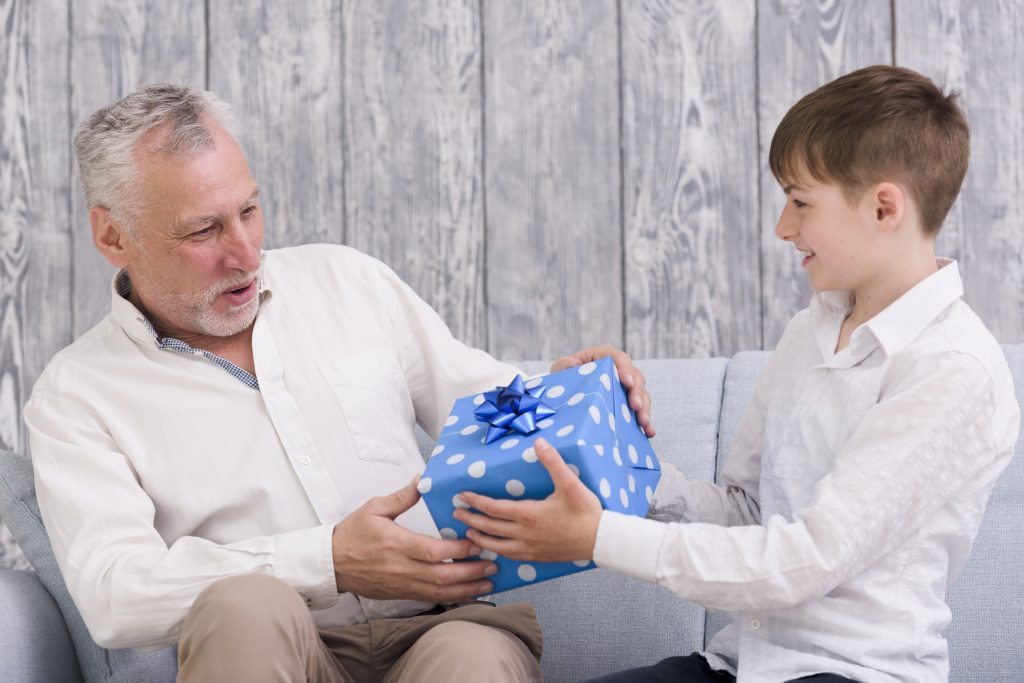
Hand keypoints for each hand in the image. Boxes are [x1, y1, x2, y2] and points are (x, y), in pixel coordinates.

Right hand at [332, 476, 496, 601]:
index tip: (477, 542)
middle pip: (441, 575)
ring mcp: (401, 584)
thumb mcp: (374, 508)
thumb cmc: (351, 534)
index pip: (433, 551)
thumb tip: (421, 480)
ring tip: (488, 584)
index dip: (458, 550)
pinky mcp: (401, 594)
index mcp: (396, 544)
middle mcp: (401, 568)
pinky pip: (430, 599)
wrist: (331, 563)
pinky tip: (467, 593)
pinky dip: (452, 597)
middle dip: (470, 572)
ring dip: (466, 589)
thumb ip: (401, 497)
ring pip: (439, 591)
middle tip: (492, 565)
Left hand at [454, 438, 602, 561]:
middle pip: (489, 527)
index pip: (493, 508)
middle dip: (470, 520)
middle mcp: (525, 534)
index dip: (476, 501)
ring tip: (469, 533)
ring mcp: (530, 548)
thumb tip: (539, 442)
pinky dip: (497, 551)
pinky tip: (495, 549)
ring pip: (497, 546)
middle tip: (456, 514)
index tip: (463, 496)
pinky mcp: (537, 557)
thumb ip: (552, 462)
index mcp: (528, 515)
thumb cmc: (586, 513)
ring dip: (480, 538)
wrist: (601, 540)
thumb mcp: (570, 483)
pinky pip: (510, 556)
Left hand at [551, 345, 654, 436]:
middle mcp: (618, 371)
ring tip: (643, 422)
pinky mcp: (627, 404)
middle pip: (635, 377)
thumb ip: (566, 365)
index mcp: (603, 357)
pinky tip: (648, 432)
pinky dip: (645, 421)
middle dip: (637, 392)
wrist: (562, 395)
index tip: (626, 381)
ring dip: (644, 408)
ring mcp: (624, 388)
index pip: (618, 359)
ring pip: (642, 394)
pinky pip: (640, 411)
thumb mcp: (561, 369)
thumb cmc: (563, 377)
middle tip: (635, 406)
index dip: (625, 369)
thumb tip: (574, 364)